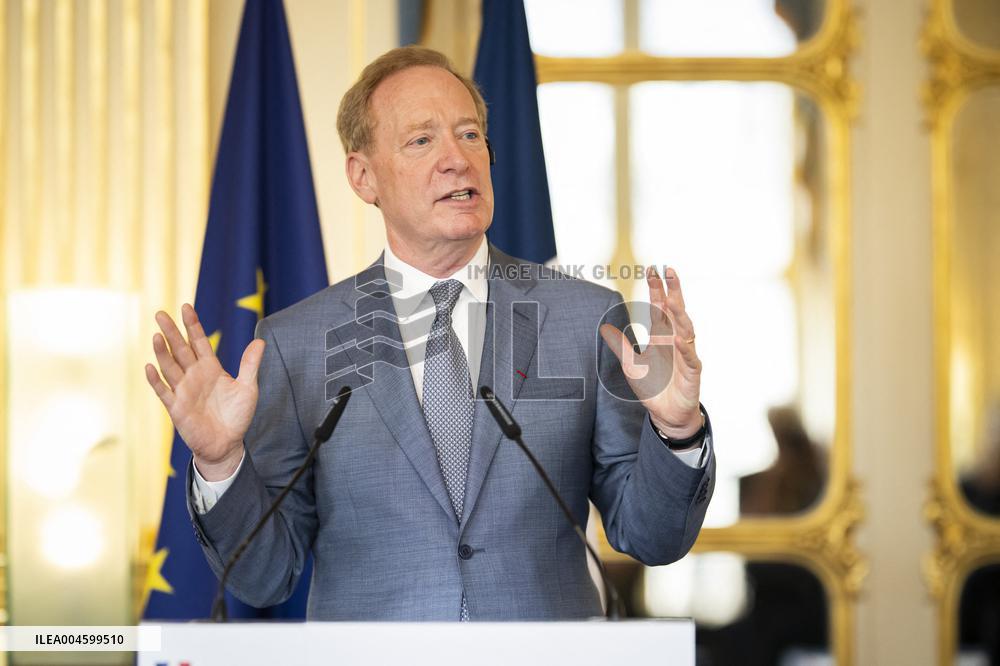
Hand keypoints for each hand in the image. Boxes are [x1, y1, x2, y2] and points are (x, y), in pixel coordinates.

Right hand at [144, 304, 264, 479]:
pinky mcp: (177, 407)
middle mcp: (194, 376)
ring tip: (157, 335)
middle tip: (161, 313)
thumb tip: (260, 341)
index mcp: (211, 368)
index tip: (186, 307)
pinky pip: (164, 391)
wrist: (227, 444)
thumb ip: (250, 364)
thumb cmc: (236, 416)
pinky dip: (156, 380)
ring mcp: (183, 390)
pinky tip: (150, 366)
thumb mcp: (248, 387)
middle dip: (171, 332)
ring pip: (170, 366)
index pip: (199, 341)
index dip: (192, 325)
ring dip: (162, 352)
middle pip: (180, 349)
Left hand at [599, 267, 702, 438]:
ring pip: (685, 330)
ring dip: (680, 313)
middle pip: (675, 311)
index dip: (656, 289)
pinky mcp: (691, 373)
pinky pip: (689, 358)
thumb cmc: (654, 387)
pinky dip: (684, 349)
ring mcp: (685, 356)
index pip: (659, 308)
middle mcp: (675, 342)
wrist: (667, 414)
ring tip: (673, 298)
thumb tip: (605, 329)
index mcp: (661, 337)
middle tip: (668, 270)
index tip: (652, 270)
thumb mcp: (631, 366)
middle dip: (672, 291)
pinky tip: (678, 339)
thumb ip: (621, 346)